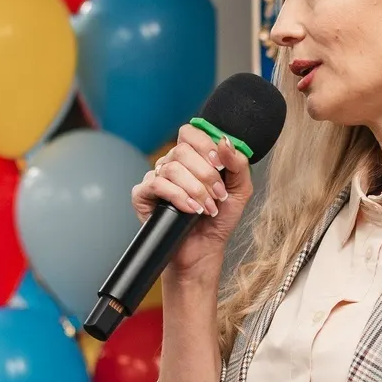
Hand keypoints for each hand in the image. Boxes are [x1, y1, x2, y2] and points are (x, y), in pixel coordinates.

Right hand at [131, 124, 253, 272]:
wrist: (204, 249)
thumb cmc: (219, 219)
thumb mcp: (239, 189)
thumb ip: (238, 163)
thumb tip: (225, 141)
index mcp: (192, 157)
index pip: (190, 133)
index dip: (205, 145)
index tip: (220, 165)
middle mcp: (171, 164)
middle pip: (182, 150)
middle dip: (205, 174)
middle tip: (217, 194)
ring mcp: (155, 178)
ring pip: (172, 168)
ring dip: (195, 189)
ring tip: (207, 207)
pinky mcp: (142, 194)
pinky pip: (157, 184)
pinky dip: (178, 196)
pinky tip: (190, 209)